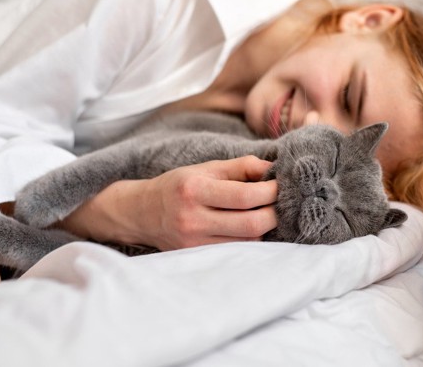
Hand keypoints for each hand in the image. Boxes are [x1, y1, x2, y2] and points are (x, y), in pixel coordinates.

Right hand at [140, 156, 277, 249]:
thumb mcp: (207, 168)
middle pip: (251, 224)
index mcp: (195, 190)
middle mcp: (193, 219)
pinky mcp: (197, 256)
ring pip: (248, 240)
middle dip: (274, 213)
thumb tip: (274, 169)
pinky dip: (250, 237)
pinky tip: (250, 226)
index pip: (245, 196)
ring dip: (264, 226)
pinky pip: (236, 249)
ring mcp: (195, 242)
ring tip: (266, 212)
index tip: (280, 184)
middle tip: (280, 202)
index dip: (271, 191)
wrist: (143, 213)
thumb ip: (242, 166)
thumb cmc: (180, 186)